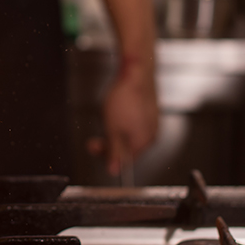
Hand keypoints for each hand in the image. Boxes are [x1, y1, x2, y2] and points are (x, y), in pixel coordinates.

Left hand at [87, 60, 158, 175]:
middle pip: (127, 148)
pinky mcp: (149, 112)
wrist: (135, 72)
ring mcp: (152, 123)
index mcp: (144, 142)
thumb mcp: (113, 129)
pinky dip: (123, 123)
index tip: (93, 147)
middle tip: (93, 139)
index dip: (106, 155)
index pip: (124, 160)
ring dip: (114, 133)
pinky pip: (134, 124)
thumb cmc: (125, 99)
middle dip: (108, 143)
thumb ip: (114, 151)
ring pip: (129, 136)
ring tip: (107, 119)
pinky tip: (116, 112)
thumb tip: (114, 171)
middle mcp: (151, 135)